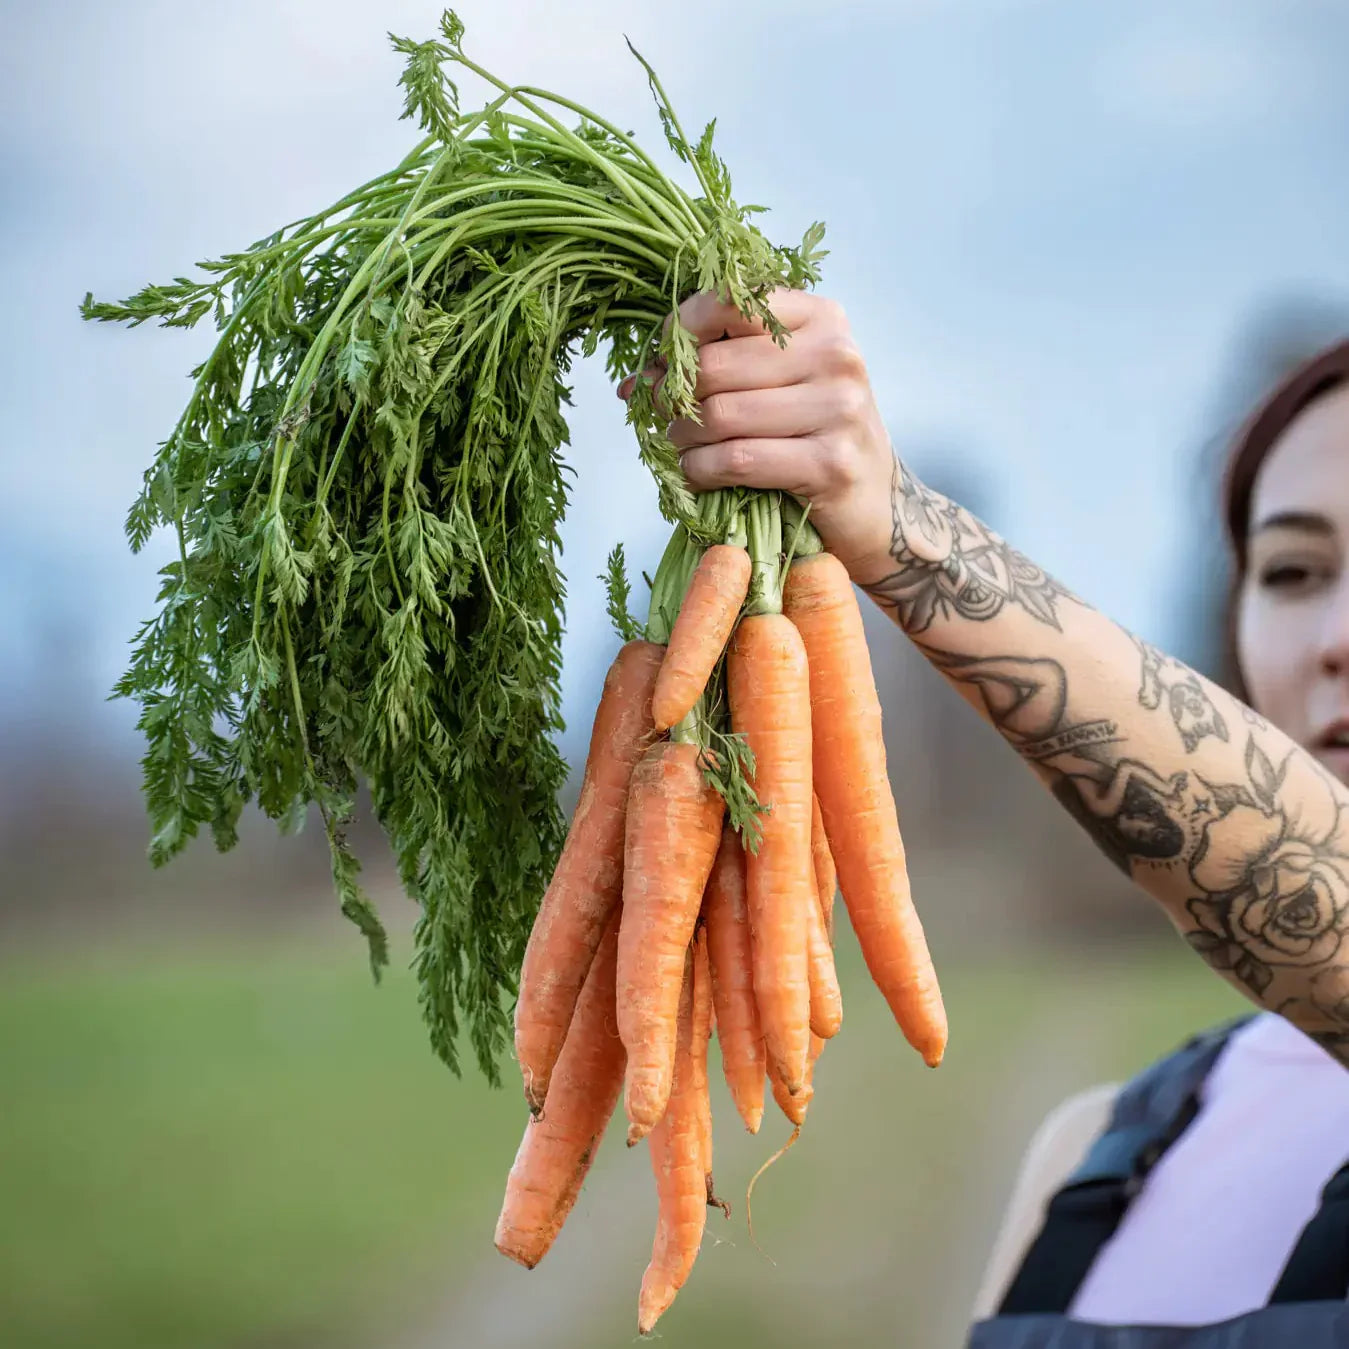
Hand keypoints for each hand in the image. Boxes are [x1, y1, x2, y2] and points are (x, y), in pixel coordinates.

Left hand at [618, 290, 896, 583]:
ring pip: (719, 415)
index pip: (729, 301)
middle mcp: (836, 355)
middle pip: (714, 365)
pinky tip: (696, 474)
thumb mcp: (781, 380)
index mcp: (822, 318)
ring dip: (682, 437)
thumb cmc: (814, 436)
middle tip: (663, 415)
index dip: (679, 331)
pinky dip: (700, 470)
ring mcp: (839, 409)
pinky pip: (736, 459)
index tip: (662, 362)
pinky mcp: (830, 464)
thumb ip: (723, 360)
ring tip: (681, 447)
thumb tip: (637, 376)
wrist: (874, 503)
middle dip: (671, 394)